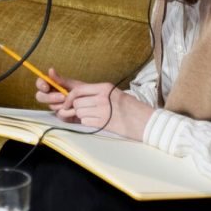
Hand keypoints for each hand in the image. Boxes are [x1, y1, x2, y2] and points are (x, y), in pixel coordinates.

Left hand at [35, 68, 153, 140]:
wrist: (145, 122)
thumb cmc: (129, 108)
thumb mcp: (113, 94)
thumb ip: (94, 94)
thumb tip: (73, 99)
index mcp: (104, 87)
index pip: (77, 89)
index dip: (68, 96)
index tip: (65, 102)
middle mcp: (102, 96)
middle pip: (76, 102)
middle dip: (75, 108)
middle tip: (82, 112)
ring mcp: (102, 109)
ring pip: (79, 112)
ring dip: (81, 116)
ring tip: (95, 117)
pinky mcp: (103, 122)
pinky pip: (85, 121)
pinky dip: (87, 123)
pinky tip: (98, 122)